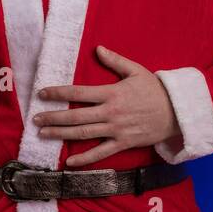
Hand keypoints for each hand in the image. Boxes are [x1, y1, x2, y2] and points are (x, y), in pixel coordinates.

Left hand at [34, 45, 179, 166]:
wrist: (176, 112)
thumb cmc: (155, 90)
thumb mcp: (136, 71)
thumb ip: (115, 61)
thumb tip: (98, 49)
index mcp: (112, 93)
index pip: (79, 92)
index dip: (58, 92)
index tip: (42, 94)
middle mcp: (111, 112)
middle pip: (76, 115)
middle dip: (53, 117)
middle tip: (36, 119)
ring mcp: (116, 130)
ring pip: (84, 133)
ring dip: (61, 134)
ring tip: (44, 134)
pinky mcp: (123, 143)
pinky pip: (101, 153)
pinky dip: (85, 159)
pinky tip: (69, 162)